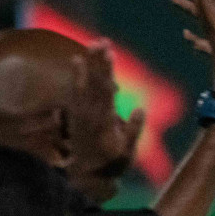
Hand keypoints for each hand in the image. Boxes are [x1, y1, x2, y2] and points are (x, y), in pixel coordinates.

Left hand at [68, 42, 143, 171]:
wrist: (86, 174)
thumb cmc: (112, 163)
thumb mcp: (128, 151)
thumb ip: (133, 130)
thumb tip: (140, 109)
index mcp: (104, 120)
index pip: (106, 89)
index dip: (107, 70)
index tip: (110, 53)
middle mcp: (90, 112)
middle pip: (95, 81)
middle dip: (99, 60)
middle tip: (102, 41)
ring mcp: (80, 112)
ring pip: (84, 82)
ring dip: (89, 62)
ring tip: (92, 44)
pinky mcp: (74, 113)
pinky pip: (74, 89)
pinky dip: (76, 74)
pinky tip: (76, 60)